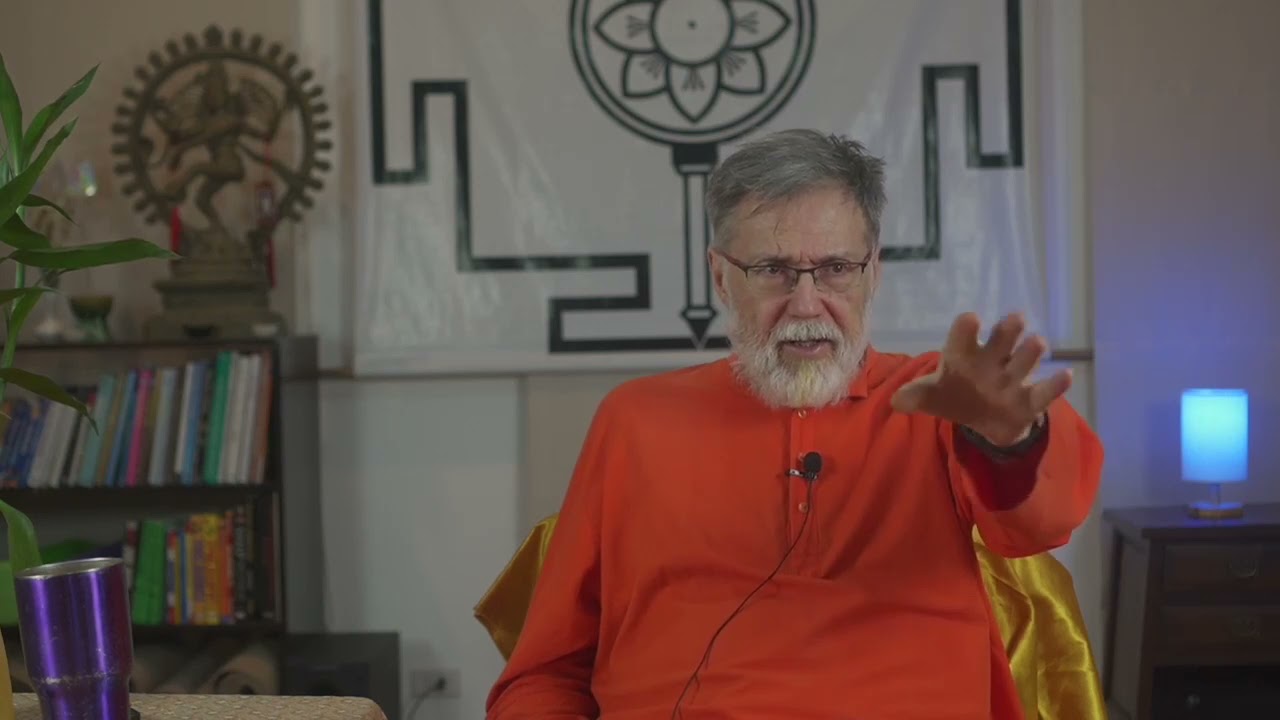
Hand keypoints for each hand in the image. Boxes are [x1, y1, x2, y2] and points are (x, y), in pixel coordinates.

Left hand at [890, 312, 1071, 445]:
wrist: (984, 421)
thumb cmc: (956, 396)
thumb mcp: (933, 398)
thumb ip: (917, 397)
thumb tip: (897, 401)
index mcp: (965, 354)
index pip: (964, 335)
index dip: (967, 328)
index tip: (971, 320)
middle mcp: (992, 360)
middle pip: (1003, 339)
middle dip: (1008, 330)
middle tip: (1016, 318)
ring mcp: (1013, 379)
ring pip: (1025, 360)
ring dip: (1031, 352)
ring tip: (1038, 343)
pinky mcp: (1030, 401)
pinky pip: (1045, 392)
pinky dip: (1056, 385)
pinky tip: (1066, 375)